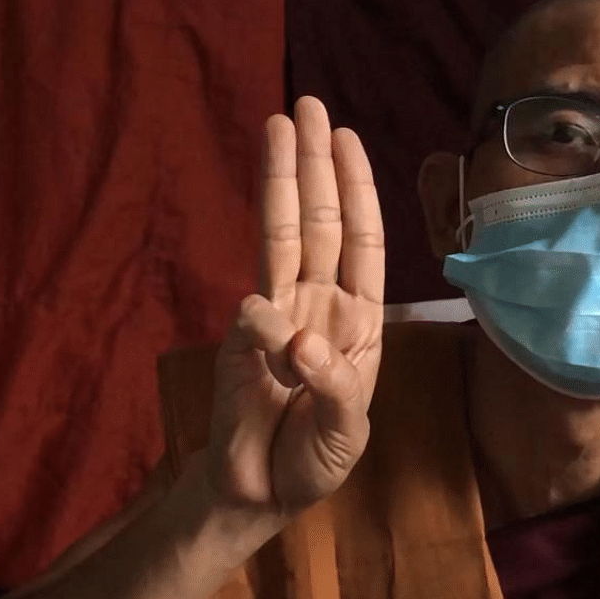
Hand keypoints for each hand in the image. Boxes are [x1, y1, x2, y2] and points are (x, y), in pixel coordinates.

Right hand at [206, 96, 384, 516]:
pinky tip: (274, 345)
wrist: (258, 493)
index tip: (345, 139)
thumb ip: (333, 388)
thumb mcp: (344, 433)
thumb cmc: (314, 461)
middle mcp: (319, 305)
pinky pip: (251, 316)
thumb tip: (299, 338)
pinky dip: (261, 326)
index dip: (356, 190)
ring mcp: (276, 315)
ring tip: (276, 124)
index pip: (362, 242)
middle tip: (306, 105)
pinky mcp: (238, 340)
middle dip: (315, 165)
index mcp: (359, 321)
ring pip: (280, 239)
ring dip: (280, 183)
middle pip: (319, 223)